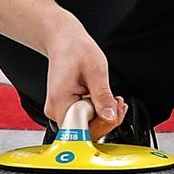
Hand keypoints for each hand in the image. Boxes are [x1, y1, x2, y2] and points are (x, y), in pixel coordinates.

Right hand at [42, 11, 128, 139]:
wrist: (64, 41)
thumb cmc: (75, 51)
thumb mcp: (96, 71)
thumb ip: (103, 96)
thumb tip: (110, 116)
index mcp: (60, 103)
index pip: (83, 131)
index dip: (103, 123)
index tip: (114, 109)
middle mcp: (56, 111)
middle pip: (86, 132)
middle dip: (107, 119)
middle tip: (117, 102)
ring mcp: (60, 112)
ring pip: (87, 127)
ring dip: (104, 116)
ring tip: (112, 98)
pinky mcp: (66, 110)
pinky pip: (85, 120)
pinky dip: (98, 113)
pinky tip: (105, 101)